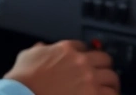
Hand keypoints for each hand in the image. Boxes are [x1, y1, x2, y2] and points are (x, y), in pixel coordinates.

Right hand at [4, 40, 118, 94]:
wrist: (23, 94)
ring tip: (107, 90)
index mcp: (65, 49)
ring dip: (109, 84)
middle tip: (101, 75)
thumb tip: (41, 48)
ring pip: (112, 77)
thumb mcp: (27, 56)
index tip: (83, 62)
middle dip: (103, 67)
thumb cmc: (23, 79)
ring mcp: (90, 79)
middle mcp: (81, 61)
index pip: (83, 46)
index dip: (83, 54)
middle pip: (104, 59)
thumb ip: (38, 50)